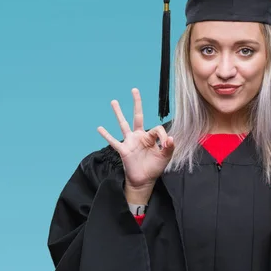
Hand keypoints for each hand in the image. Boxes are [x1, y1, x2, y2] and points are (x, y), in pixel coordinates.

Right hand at [97, 88, 174, 203]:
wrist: (144, 180)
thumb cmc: (154, 168)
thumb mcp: (165, 158)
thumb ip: (169, 148)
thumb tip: (171, 138)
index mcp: (150, 137)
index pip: (156, 128)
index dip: (163, 135)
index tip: (167, 143)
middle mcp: (139, 136)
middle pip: (137, 116)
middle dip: (137, 103)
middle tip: (134, 90)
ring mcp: (130, 142)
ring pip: (123, 124)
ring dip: (118, 113)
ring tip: (114, 101)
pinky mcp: (123, 150)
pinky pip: (113, 141)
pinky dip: (106, 135)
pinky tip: (99, 128)